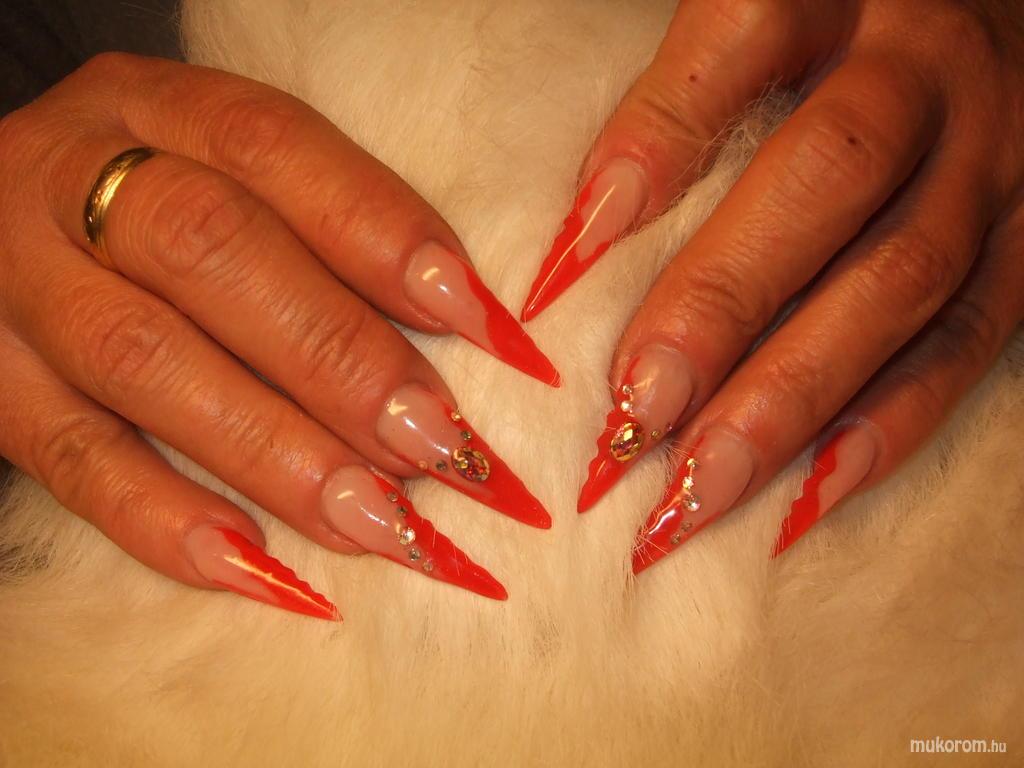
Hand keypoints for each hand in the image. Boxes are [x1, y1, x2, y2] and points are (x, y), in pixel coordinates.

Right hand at [0, 54, 559, 616]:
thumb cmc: (161, 203)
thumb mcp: (228, 177)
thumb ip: (330, 229)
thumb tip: (470, 326)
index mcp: (151, 107)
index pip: (273, 147)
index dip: (383, 234)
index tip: (480, 322)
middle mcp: (69, 182)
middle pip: (209, 251)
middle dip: (337, 354)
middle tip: (435, 441)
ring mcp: (18, 291)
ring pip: (145, 363)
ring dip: (277, 452)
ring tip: (380, 521)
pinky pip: (76, 467)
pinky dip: (173, 525)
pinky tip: (265, 571)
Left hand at [519, 0, 1023, 566]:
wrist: (990, 14)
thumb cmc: (843, 25)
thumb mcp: (773, 11)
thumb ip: (688, 91)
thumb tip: (587, 231)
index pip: (741, 42)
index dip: (652, 146)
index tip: (565, 264)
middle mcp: (930, 65)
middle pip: (827, 176)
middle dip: (721, 306)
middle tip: (630, 418)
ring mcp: (997, 155)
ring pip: (899, 280)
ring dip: (791, 397)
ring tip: (699, 488)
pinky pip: (970, 341)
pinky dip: (886, 427)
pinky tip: (807, 498)